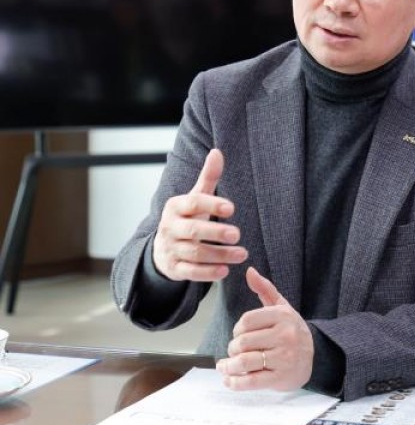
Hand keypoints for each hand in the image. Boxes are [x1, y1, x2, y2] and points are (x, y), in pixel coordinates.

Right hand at [152, 148, 247, 281]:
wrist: (162, 248)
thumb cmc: (186, 218)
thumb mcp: (195, 197)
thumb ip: (208, 177)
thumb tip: (217, 151)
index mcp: (175, 206)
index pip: (193, 203)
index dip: (212, 204)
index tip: (231, 208)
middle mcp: (170, 227)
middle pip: (193, 230)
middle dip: (215, 232)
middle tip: (237, 234)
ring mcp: (170, 249)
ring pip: (195, 253)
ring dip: (219, 254)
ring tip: (241, 254)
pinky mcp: (174, 268)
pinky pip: (190, 272)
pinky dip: (207, 273)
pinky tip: (224, 270)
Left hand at [216, 266, 313, 391]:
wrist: (315, 356)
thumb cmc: (292, 329)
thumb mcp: (282, 306)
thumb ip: (265, 288)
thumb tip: (249, 271)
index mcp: (282, 316)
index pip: (247, 320)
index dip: (237, 328)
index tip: (237, 334)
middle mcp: (284, 336)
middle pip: (244, 342)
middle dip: (232, 348)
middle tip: (233, 350)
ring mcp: (283, 358)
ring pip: (245, 362)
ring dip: (229, 366)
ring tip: (225, 366)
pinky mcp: (280, 378)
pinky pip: (251, 381)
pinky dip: (235, 382)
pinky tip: (228, 379)